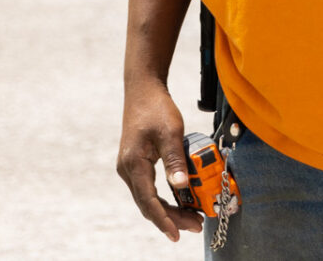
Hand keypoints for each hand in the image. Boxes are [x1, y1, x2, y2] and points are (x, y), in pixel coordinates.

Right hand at [115, 78, 203, 240]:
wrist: (142, 89)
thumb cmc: (156, 107)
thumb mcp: (170, 131)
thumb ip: (175, 160)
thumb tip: (181, 187)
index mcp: (134, 162)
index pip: (148, 200)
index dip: (163, 219)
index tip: (177, 234)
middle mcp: (128, 168)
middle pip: (147, 203)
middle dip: (170, 218)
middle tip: (195, 226)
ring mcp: (130, 167)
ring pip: (147, 198)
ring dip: (168, 210)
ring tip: (191, 218)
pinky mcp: (136, 163)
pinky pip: (148, 189)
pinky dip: (163, 199)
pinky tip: (179, 202)